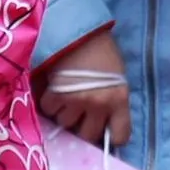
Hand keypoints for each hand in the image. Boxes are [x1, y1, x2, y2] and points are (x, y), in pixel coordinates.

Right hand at [34, 27, 129, 148]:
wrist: (79, 32)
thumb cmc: (102, 54)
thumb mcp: (117, 78)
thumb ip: (112, 101)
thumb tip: (103, 123)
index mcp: (120, 100)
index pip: (120, 135)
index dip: (111, 137)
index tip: (104, 132)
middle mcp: (99, 104)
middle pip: (87, 135)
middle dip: (82, 128)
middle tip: (79, 115)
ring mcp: (76, 101)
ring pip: (65, 123)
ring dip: (64, 113)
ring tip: (66, 96)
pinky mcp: (56, 94)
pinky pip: (49, 110)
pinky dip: (49, 102)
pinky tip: (54, 89)